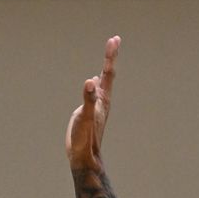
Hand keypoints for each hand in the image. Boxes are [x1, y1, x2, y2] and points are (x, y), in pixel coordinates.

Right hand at [65, 34, 119, 171]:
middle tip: (114, 41)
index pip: (108, 73)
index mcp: (103, 99)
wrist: (85, 157)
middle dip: (109, 58)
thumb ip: (88, 99)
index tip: (114, 40)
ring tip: (107, 59)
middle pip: (107, 75)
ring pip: (102, 83)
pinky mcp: (90, 113)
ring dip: (104, 69)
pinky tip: (93, 83)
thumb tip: (90, 82)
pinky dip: (94, 84)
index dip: (110, 56)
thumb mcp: (84, 117)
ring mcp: (97, 107)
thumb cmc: (85, 139)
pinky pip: (94, 93)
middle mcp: (102, 101)